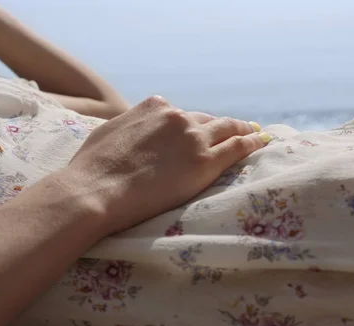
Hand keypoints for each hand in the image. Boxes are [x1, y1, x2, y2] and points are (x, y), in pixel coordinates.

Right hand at [68, 96, 268, 233]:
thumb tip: (131, 131)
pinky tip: (262, 142)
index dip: (187, 126)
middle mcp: (176, 117)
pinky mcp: (204, 162)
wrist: (94, 191)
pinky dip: (252, 143)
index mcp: (153, 106)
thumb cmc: (91, 168)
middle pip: (204, 121)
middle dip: (216, 127)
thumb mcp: (108, 132)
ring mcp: (192, 138)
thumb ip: (129, 126)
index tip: (194, 132)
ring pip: (226, 129)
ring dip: (242, 129)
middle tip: (232, 130)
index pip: (178, 114)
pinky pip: (238, 147)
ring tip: (254, 132)